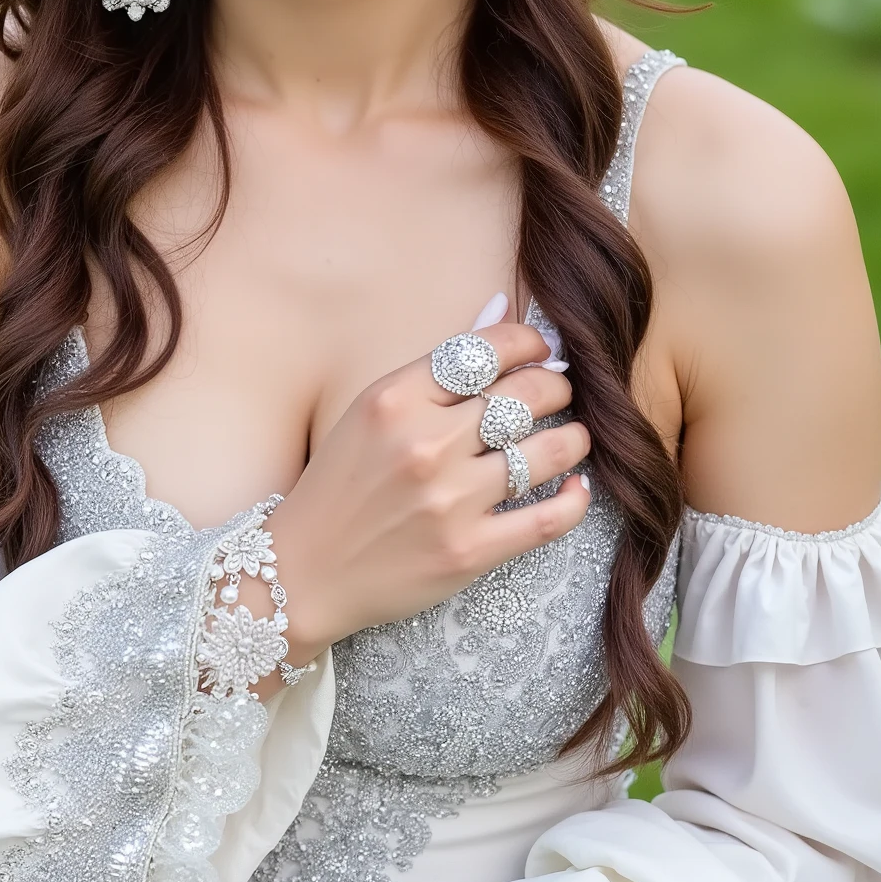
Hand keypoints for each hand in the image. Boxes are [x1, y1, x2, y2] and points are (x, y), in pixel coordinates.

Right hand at [270, 318, 590, 659]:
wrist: (303, 572)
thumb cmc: (339, 486)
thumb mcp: (371, 411)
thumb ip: (438, 366)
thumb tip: (503, 309)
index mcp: (395, 400)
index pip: (487, 351)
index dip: (530, 344)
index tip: (541, 351)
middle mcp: (424, 444)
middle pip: (527, 395)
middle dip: (557, 387)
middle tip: (558, 394)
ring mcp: (449, 500)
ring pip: (550, 451)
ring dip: (574, 438)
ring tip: (573, 437)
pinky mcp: (469, 551)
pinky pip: (550, 518)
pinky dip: (575, 499)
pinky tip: (576, 487)